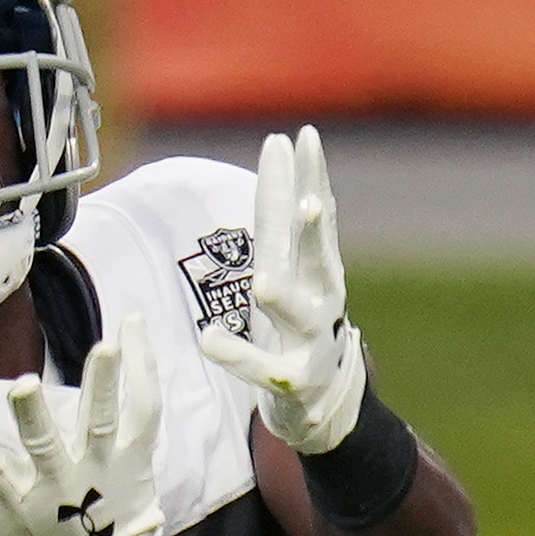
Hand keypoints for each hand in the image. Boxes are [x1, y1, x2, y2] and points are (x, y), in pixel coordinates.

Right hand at [0, 314, 166, 535]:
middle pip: (46, 446)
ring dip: (102, 385)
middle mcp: (64, 482)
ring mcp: (105, 468)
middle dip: (33, 418)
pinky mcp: (137, 456)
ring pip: (102, 423)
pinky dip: (142, 371)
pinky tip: (133, 327)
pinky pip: (145, 411)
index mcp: (23, 499)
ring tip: (105, 346)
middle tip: (23, 386)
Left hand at [199, 126, 367, 453]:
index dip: (311, 177)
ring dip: (283, 299)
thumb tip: (277, 143)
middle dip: (314, 234)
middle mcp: (322, 298)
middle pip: (318, 261)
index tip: (305, 137)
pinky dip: (237, 354)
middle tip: (310, 204)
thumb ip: (279, 207)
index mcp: (317, 266)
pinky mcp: (293, 379)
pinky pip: (262, 368)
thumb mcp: (290, 257)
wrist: (324, 397)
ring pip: (298, 318)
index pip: (314, 215)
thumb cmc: (300, 315)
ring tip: (262, 284)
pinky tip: (210, 339)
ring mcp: (312, 340)